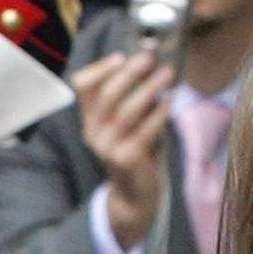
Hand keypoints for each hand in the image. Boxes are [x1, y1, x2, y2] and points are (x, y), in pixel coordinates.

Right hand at [73, 50, 173, 249]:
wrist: (136, 197)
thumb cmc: (137, 155)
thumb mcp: (128, 126)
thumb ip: (132, 103)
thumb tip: (151, 70)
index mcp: (89, 120)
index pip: (82, 85)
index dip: (101, 68)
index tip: (123, 56)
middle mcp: (92, 132)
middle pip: (108, 94)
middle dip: (130, 73)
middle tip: (150, 57)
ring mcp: (107, 147)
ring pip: (126, 110)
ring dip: (149, 88)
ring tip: (167, 74)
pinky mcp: (126, 159)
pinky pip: (144, 131)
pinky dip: (158, 113)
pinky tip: (170, 101)